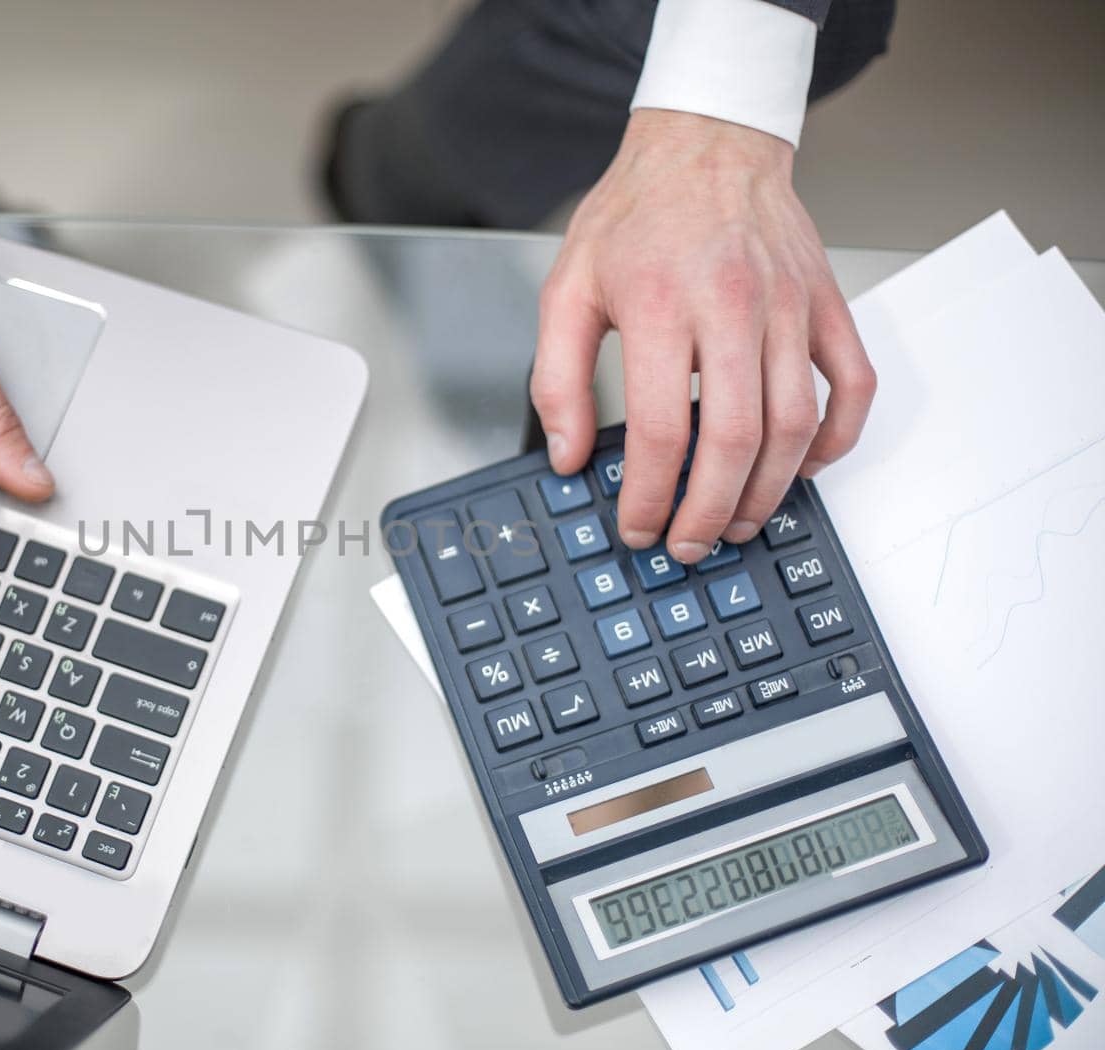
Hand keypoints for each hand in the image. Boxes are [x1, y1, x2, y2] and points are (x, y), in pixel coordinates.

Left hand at [530, 110, 874, 562]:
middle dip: (708, 513)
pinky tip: (803, 467)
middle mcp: (731, 308)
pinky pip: (853, 385)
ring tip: (737, 522)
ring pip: (795, 425)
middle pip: (732, 441)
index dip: (646, 496)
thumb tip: (568, 456)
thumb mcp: (566, 289)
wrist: (706, 143)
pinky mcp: (827, 303)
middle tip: (688, 545)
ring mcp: (789, 307)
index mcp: (660, 307)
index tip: (636, 527)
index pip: (657, 430)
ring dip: (768, 491)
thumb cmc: (636, 216)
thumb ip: (557, 379)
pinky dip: (836, 439)